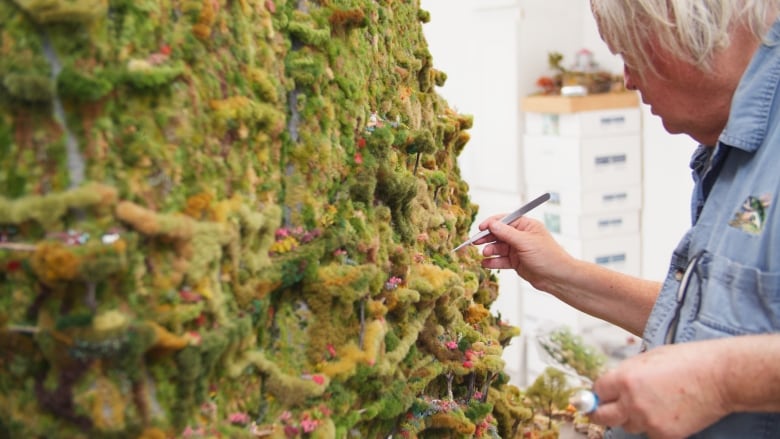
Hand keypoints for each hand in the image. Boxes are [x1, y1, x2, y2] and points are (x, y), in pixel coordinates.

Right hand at [478, 216, 574, 292]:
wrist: (557, 278)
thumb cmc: (548, 256)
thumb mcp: (525, 242)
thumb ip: (506, 233)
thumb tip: (492, 224)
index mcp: (526, 226)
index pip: (505, 220)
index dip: (491, 223)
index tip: (480, 228)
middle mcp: (521, 236)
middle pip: (499, 234)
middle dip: (487, 238)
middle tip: (475, 242)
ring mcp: (518, 249)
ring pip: (499, 248)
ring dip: (490, 250)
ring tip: (485, 254)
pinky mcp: (516, 262)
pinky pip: (501, 260)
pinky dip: (493, 261)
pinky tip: (486, 263)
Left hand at [590, 341, 729, 437]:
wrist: (719, 377)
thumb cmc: (687, 361)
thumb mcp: (647, 358)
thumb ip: (626, 373)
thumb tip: (612, 384)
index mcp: (625, 378)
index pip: (598, 391)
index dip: (600, 391)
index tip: (602, 393)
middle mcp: (632, 402)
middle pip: (602, 416)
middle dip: (600, 412)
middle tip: (602, 410)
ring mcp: (648, 421)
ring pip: (627, 425)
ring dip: (631, 418)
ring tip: (650, 404)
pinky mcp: (665, 434)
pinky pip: (648, 434)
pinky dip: (652, 427)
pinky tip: (666, 413)